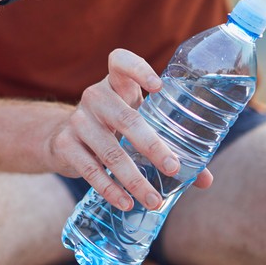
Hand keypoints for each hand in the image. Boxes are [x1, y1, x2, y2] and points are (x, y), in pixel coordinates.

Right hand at [48, 49, 212, 210]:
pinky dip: (110, 189)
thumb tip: (205, 180)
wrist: (60, 136)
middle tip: (174, 168)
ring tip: (154, 200)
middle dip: (152, 145)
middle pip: (125, 118)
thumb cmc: (112, 126)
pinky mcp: (65, 145)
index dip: (138, 69)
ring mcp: (78, 120)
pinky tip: (126, 203)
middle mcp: (95, 97)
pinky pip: (90, 170)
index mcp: (116, 84)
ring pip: (109, 151)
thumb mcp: (137, 123)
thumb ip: (170, 145)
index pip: (121, 62)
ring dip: (134, 179)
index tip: (159, 86)